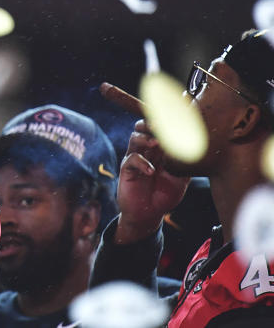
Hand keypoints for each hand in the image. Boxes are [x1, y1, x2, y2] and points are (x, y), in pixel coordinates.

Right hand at [114, 119, 189, 243]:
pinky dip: (142, 163)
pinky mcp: (127, 170)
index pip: (160, 129)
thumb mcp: (182, 178)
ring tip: (157, 143)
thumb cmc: (165, 194)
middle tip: (162, 124)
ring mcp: (136, 159)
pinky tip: (152, 171)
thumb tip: (199, 148)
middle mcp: (147, 150)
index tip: (176, 112)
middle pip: (143, 126)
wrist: (148, 215)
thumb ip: (186, 163)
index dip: (165, 119)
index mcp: (160, 149)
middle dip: (151, 123)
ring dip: (145, 138)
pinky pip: (131, 159)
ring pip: (135, 138)